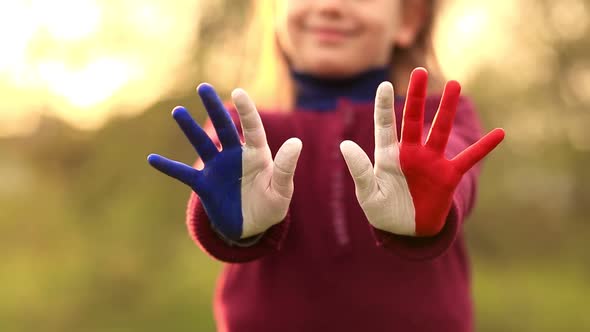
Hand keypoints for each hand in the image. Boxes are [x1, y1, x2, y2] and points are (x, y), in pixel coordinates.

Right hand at [148, 84, 301, 240]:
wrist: (252, 227)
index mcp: (257, 154)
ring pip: (202, 144)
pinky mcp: (204, 185)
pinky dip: (168, 167)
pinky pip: (184, 174)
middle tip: (203, 87)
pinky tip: (152, 159)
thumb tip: (296, 142)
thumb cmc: (271, 206)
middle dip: (214, 108)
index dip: (246, 111)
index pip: (252, 128)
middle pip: (224, 127)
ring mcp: (218, 168)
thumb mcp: (282, 191)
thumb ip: (286, 168)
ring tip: (178, 111)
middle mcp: (235, 156)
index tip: (238, 91)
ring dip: (190, 128)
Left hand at [340, 68, 504, 235]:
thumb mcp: (367, 194)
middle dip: (416, 97)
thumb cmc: (382, 210)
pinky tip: (500, 133)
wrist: (406, 230)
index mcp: (387, 156)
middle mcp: (410, 153)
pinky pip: (469, 158)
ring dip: (447, 109)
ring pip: (440, 131)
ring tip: (455, 84)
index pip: (385, 126)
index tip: (384, 85)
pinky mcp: (448, 176)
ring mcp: (431, 162)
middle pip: (413, 120)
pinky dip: (484, 147)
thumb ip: (360, 171)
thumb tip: (345, 145)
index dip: (385, 107)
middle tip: (420, 72)